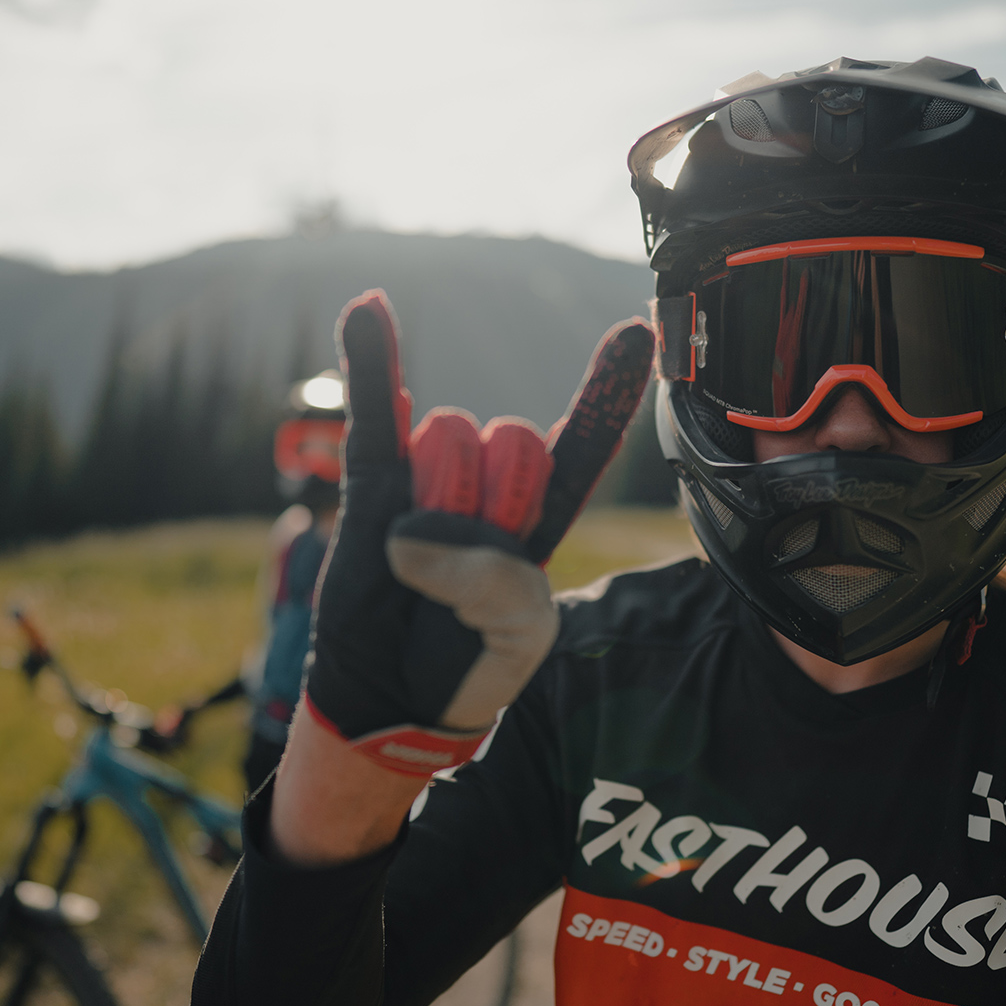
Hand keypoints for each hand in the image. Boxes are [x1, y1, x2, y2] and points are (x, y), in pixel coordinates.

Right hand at [301, 290, 653, 774]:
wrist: (395, 694)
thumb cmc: (471, 661)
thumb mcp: (518, 635)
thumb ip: (494, 582)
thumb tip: (411, 531)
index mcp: (544, 512)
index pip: (584, 441)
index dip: (607, 391)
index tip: (638, 331)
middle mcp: (491, 482)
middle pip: (512, 443)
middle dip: (493, 507)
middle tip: (465, 574)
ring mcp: (430, 476)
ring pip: (451, 440)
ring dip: (436, 502)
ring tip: (417, 564)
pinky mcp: (373, 482)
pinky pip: (375, 413)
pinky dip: (372, 362)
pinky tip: (368, 311)